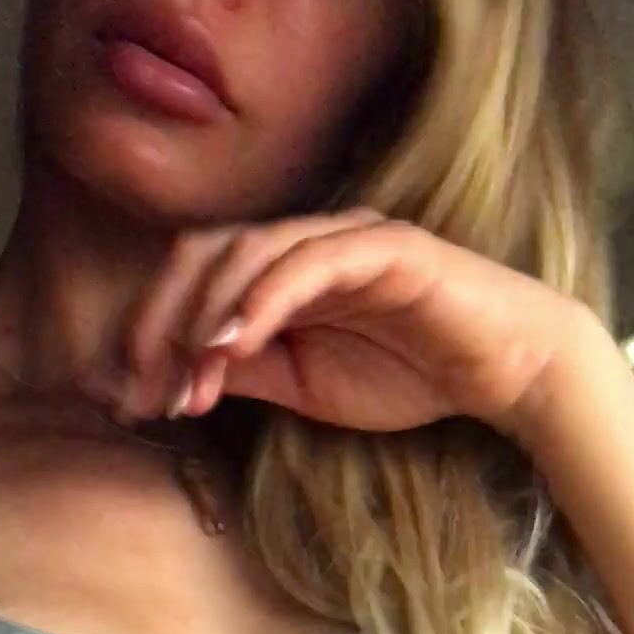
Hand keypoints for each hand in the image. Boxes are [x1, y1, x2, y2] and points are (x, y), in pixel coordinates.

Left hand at [119, 209, 593, 445]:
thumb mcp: (304, 386)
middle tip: (141, 389)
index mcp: (279, 270)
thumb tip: (176, 380)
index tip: (128, 396)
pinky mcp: (386, 248)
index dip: (151, 331)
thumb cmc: (410, 373)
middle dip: (161, 322)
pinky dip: (263, 300)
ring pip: (248, 252)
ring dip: (207, 318)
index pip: (193, 278)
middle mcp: (303, 241)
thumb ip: (247, 373)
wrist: (504, 370)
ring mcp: (343, 236)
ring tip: (190, 378)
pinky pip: (310, 262)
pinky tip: (234, 344)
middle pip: (204, 254)